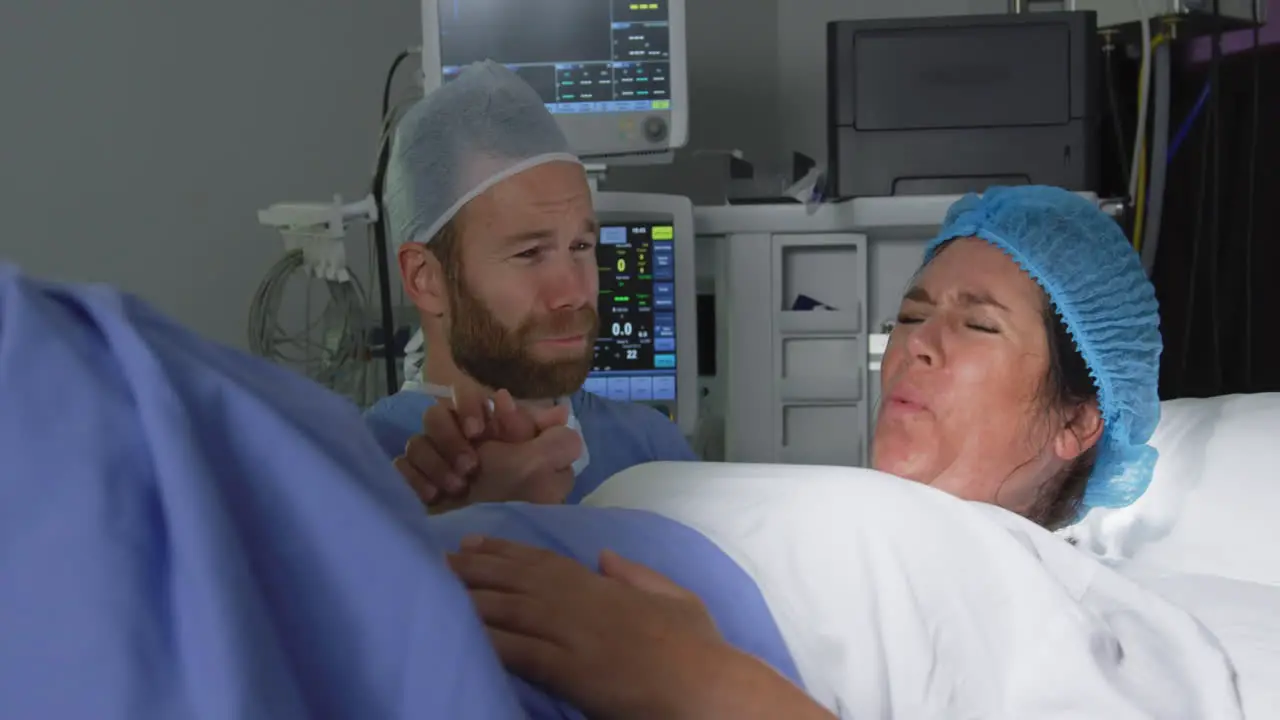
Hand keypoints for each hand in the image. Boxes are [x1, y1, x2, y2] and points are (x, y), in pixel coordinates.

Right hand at [395, 389, 571, 505]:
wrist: (489, 552)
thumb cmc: (521, 505)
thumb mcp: (550, 471)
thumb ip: (556, 436)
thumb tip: (552, 406)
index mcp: (491, 432)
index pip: (467, 396)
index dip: (468, 405)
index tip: (478, 430)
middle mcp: (460, 443)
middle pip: (435, 414)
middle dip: (449, 437)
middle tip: (469, 467)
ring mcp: (434, 463)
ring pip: (416, 441)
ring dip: (434, 462)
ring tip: (456, 488)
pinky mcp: (413, 485)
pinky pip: (399, 465)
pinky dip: (414, 478)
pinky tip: (432, 496)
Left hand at [448, 536, 725, 719]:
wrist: (705, 683)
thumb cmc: (697, 646)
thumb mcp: (673, 596)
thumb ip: (636, 575)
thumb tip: (605, 556)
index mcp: (604, 587)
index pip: (545, 562)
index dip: (506, 552)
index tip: (475, 542)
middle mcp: (582, 603)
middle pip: (518, 580)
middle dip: (477, 569)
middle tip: (440, 559)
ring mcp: (573, 634)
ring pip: (511, 609)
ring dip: (472, 598)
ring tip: (438, 588)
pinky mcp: (568, 668)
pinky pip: (519, 650)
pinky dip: (488, 639)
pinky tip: (462, 633)